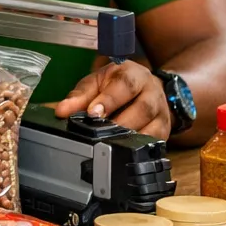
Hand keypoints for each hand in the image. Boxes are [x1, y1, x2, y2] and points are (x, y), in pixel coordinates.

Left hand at [55, 61, 170, 139]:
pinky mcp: (164, 130)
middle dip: (120, 122)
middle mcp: (152, 91)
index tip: (92, 113)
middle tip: (99, 132)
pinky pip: (155, 142)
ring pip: (151, 128)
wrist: (144, 87)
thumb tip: (62, 111)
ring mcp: (161, 112)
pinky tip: (123, 151)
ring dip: (129, 138)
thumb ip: (79, 97)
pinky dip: (139, 148)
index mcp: (134, 74)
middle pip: (142, 108)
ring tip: (108, 143)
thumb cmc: (116, 84)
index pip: (124, 85)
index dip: (109, 100)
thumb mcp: (96, 83)